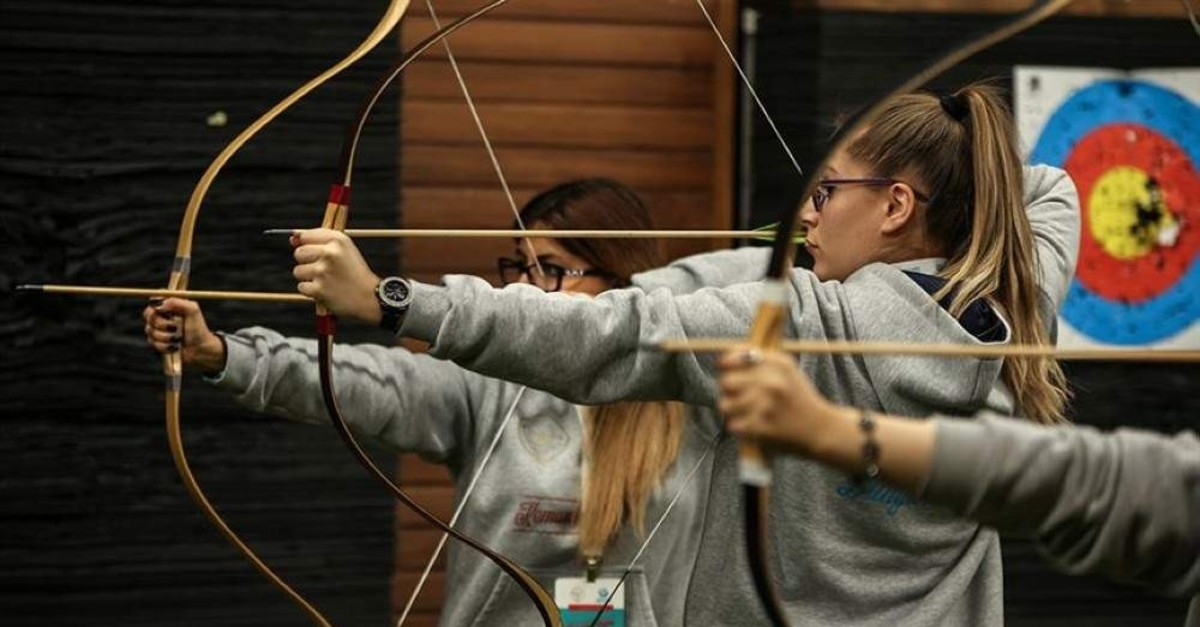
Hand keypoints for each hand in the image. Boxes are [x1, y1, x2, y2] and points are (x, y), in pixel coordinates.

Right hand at [142, 298, 225, 372]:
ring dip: (165, 336)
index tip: (161, 311)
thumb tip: (159, 305)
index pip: (153, 302)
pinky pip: (153, 343)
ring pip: (150, 330)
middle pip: (148, 315)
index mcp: (169, 306)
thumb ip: (178, 302)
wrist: (200, 349)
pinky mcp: (157, 342)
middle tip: (174, 327)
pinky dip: (165, 346)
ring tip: (178, 338)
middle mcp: (161, 316)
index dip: (155, 307)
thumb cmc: (198, 328)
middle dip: (161, 323)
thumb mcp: (193, 311)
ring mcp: (157, 329)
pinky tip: (175, 347)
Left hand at [291, 228, 380, 324]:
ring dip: (308, 278)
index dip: (308, 245)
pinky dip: (311, 291)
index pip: (306, 236)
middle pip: (299, 253)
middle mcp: (330, 253)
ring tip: (326, 280)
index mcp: (338, 240)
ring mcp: (323, 271)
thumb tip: (293, 238)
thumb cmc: (356, 273)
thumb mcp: (345, 249)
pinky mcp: (319, 288)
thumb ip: (320, 241)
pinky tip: (325, 290)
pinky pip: (302, 287)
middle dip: (307, 262)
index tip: (316, 253)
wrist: (370, 297)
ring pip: (298, 271)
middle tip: (323, 269)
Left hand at [716, 346, 846, 455]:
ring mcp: (765, 406)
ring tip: (747, 413)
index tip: (727, 369)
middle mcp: (771, 382)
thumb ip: (759, 360)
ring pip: (725, 405)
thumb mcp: (787, 370)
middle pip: (726, 381)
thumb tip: (723, 360)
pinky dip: (741, 428)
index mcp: (777, 363)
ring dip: (732, 411)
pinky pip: (733, 425)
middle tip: (741, 397)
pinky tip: (755, 426)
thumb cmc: (798, 398)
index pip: (735, 356)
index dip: (726, 363)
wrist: (821, 429)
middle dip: (729, 390)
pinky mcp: (761, 428)